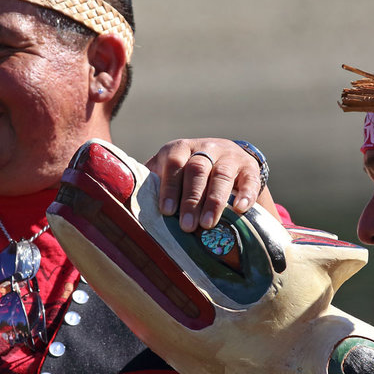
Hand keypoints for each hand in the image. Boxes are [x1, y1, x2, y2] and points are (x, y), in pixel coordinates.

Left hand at [146, 138, 273, 231]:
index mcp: (180, 148)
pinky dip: (246, 194)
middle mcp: (206, 147)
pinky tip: (239, 209)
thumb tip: (124, 200)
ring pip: (222, 175)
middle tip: (187, 226)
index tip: (167, 211)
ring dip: (214, 201)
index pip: (174, 163)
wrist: (226, 157)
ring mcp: (229, 156)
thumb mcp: (168, 169)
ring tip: (207, 225)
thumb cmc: (187, 172)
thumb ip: (151, 181)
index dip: (170, 187)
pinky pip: (250, 179)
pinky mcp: (249, 167)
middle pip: (197, 170)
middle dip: (191, 199)